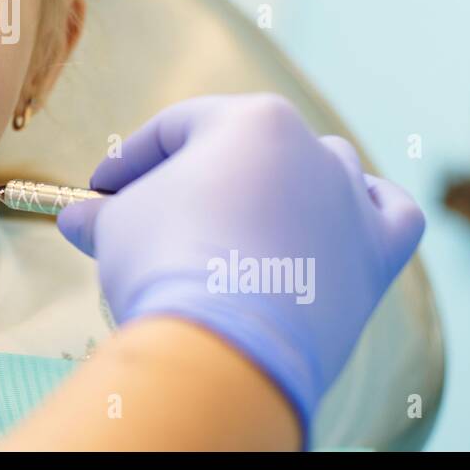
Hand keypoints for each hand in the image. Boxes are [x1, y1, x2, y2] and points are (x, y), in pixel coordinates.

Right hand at [57, 94, 424, 443]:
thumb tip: (79, 221)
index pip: (174, 129)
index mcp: (249, 120)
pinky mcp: (377, 255)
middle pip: (242, 149)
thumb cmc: (169, 267)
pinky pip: (390, 214)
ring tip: (237, 221)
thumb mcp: (118, 225)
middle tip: (151, 215)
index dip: (129, 161)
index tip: (101, 193)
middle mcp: (311, 147)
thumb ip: (103, 213)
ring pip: (320, 169)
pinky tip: (341, 215)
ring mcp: (351, 200)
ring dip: (278, 187)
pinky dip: (365, 211)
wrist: (225, 348)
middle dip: (194, 179)